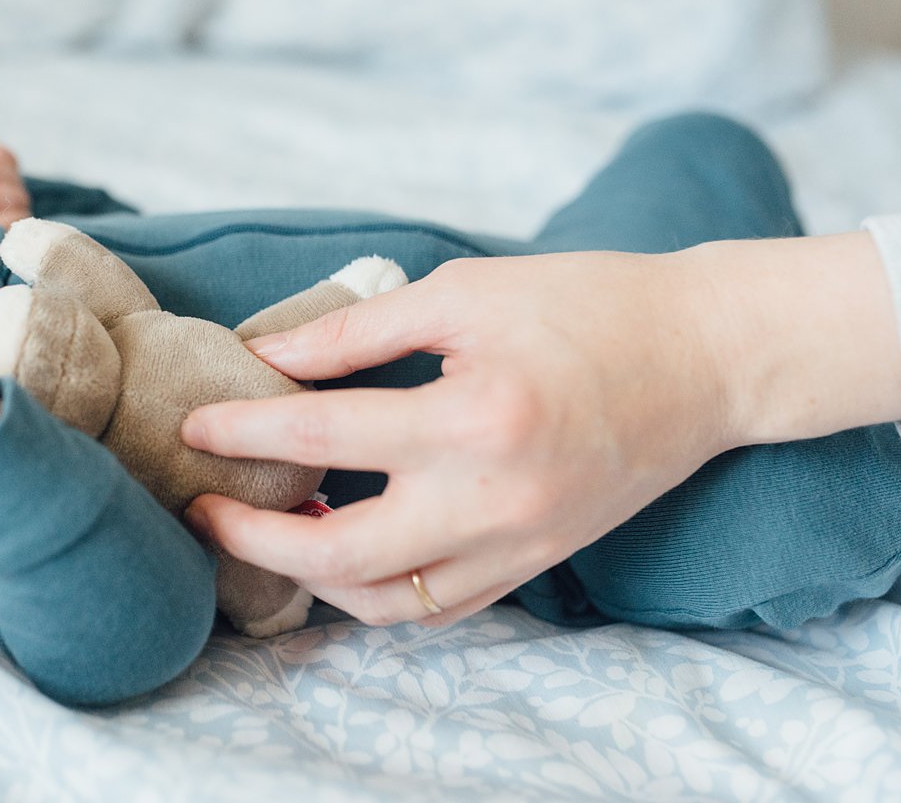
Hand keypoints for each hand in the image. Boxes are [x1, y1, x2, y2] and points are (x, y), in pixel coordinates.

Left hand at [183, 234, 900, 628]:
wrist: (706, 355)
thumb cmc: (587, 304)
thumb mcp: (464, 293)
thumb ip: (355, 332)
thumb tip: (266, 356)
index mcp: (472, 419)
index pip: (322, 437)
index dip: (243, 430)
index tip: (194, 424)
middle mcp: (493, 500)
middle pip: (340, 555)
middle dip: (253, 535)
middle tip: (203, 504)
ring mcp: (519, 544)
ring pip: (387, 603)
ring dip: (313, 579)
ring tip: (273, 530)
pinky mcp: (538, 560)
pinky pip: (441, 606)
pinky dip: (379, 593)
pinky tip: (346, 553)